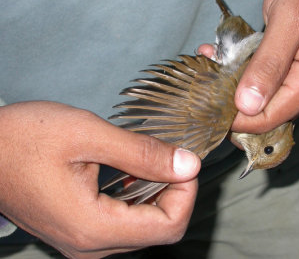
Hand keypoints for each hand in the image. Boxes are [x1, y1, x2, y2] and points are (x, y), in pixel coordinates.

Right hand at [0, 101, 199, 257]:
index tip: (184, 161)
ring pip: (143, 229)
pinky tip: (130, 173)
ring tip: (148, 162)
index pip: (168, 226)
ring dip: (156, 195)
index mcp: (94, 227)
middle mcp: (90, 246)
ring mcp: (83, 242)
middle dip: (174, 193)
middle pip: (159, 231)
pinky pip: (123, 224)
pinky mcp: (79, 231)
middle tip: (168, 158)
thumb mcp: (89, 135)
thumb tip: (189, 165)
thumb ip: (142, 153)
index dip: (186, 193)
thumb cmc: (26, 138)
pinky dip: (137, 199)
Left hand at [199, 0, 298, 132]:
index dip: (239, 120)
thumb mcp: (289, 19)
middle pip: (266, 111)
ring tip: (209, 65)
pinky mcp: (289, 64)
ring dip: (232, 85)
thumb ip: (269, 63)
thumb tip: (248, 105)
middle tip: (203, 90)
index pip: (272, 117)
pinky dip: (238, 70)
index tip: (208, 112)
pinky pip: (261, 76)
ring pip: (260, 95)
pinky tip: (220, 56)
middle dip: (232, 103)